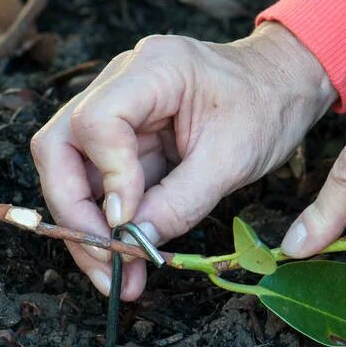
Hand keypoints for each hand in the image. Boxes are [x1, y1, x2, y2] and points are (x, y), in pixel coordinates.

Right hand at [32, 23, 334, 298]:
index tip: (128, 221)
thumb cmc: (267, 107)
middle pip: (61, 148)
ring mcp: (121, 111)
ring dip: (89, 227)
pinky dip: (112, 223)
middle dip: (76, 213)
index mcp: (153, 70)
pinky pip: (103, 182)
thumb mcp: (233, 159)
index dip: (107, 177)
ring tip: (118, 277)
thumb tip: (135, 244)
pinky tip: (128, 257)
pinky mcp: (129, 138)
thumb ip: (181, 202)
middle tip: (106, 263)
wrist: (284, 85)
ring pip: (74, 171)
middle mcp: (122, 83)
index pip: (95, 122)